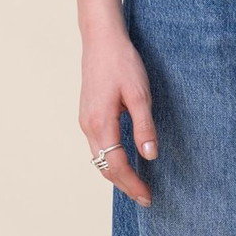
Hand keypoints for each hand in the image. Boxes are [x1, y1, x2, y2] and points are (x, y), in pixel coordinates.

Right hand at [78, 25, 158, 205]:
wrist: (101, 39)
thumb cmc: (122, 62)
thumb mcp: (139, 93)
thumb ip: (144, 125)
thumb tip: (149, 155)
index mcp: (101, 123)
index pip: (116, 164)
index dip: (132, 183)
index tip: (147, 196)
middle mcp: (88, 126)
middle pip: (104, 167)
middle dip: (125, 184)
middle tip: (145, 196)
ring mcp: (85, 120)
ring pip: (98, 157)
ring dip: (116, 173)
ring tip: (136, 183)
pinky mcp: (87, 114)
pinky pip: (97, 146)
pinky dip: (109, 159)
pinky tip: (122, 158)